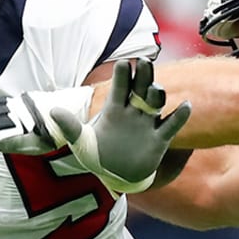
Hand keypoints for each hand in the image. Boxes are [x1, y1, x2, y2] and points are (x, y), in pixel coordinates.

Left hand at [49, 57, 190, 193]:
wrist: (114, 175)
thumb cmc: (96, 154)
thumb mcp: (80, 142)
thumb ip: (70, 126)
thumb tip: (53, 111)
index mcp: (114, 108)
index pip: (120, 86)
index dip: (123, 75)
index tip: (124, 64)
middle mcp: (133, 111)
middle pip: (140, 88)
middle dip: (143, 76)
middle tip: (145, 62)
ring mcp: (147, 124)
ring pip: (156, 103)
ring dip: (157, 95)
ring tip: (156, 89)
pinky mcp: (158, 140)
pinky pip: (171, 126)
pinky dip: (179, 116)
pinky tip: (186, 106)